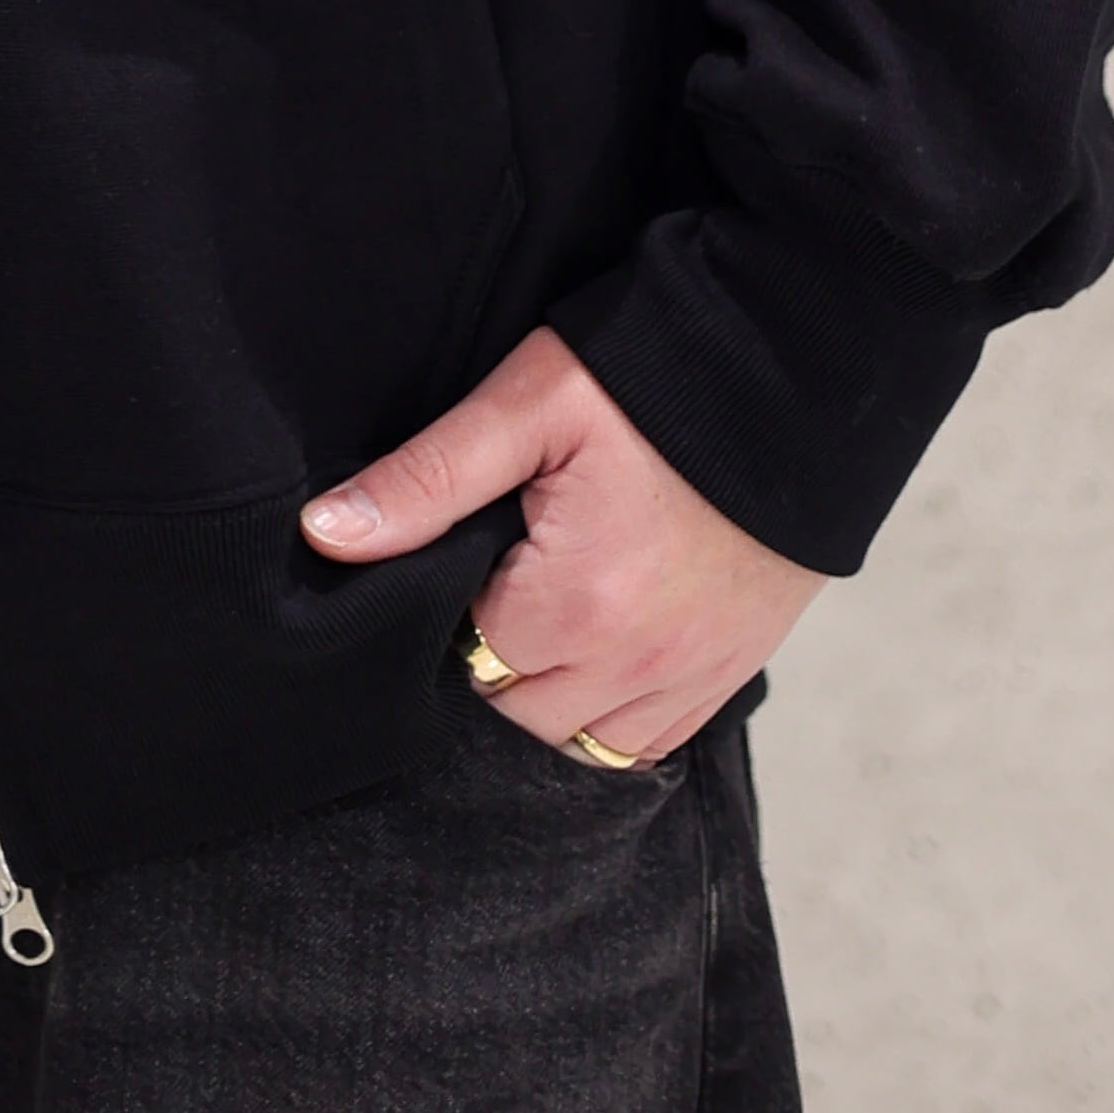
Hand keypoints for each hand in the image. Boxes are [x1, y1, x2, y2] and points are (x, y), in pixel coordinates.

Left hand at [300, 325, 823, 760]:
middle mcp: (637, 667)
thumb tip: (322, 535)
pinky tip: (598, 644)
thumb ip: (425, 480)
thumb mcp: (527, 404)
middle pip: (517, 714)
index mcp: (575, 607)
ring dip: (550, 695)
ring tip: (545, 606)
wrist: (790, 368)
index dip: (449, 612)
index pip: (464, 661)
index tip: (465, 556)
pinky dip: (611, 712)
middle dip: (492, 659)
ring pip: (581, 744)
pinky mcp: (733, 671)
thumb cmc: (648, 376)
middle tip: (498, 573)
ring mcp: (693, 678)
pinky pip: (648, 744)